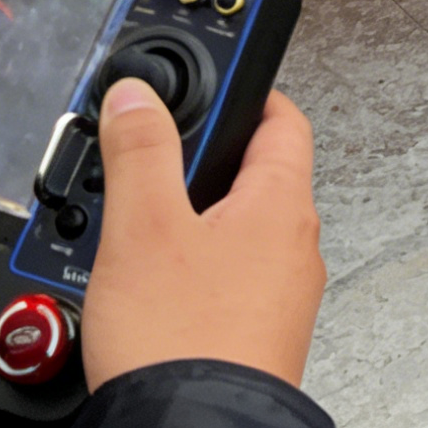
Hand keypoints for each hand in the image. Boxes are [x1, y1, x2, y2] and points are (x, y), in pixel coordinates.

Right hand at [80, 80, 326, 391]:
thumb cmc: (183, 346)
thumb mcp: (144, 228)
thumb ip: (142, 151)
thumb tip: (139, 96)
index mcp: (282, 205)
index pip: (281, 117)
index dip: (244, 91)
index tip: (210, 81)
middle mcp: (293, 247)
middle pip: (251, 173)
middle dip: (198, 160)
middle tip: (149, 156)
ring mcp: (277, 294)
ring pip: (232, 229)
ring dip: (187, 217)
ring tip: (134, 224)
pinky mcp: (254, 334)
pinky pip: (223, 277)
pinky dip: (187, 265)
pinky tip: (148, 283)